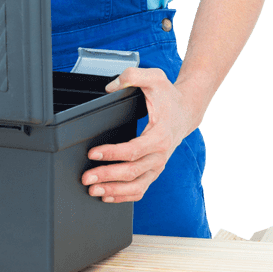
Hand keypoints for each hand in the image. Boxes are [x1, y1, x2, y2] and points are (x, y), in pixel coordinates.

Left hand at [80, 66, 198, 203]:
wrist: (186, 110)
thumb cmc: (168, 96)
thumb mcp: (153, 77)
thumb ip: (131, 76)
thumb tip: (111, 87)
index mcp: (160, 135)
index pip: (133, 150)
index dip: (111, 154)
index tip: (93, 153)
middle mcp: (160, 154)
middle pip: (132, 172)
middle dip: (107, 176)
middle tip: (86, 177)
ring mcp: (158, 164)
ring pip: (136, 186)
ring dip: (114, 190)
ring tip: (94, 190)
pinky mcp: (154, 170)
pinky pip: (141, 189)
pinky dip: (124, 195)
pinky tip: (108, 195)